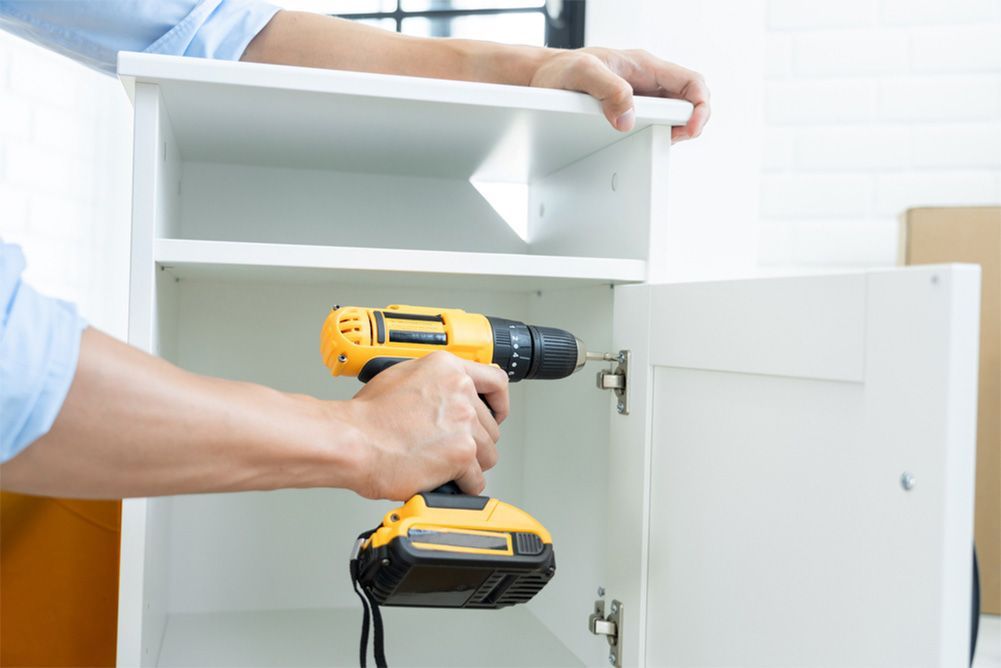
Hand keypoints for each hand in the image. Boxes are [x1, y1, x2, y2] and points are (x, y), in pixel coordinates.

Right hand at [342, 352, 508, 499]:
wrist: (351, 440)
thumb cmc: (365, 416)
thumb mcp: (400, 377)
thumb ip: (431, 382)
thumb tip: (441, 394)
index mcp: (448, 368)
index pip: (496, 381)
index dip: (499, 403)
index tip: (496, 413)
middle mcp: (461, 392)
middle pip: (491, 426)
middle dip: (474, 441)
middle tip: (449, 449)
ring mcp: (464, 422)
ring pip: (487, 454)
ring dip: (468, 465)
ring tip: (442, 466)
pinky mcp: (462, 453)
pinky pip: (476, 480)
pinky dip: (461, 486)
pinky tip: (442, 481)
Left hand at [530, 47, 709, 141]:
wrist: (543, 77)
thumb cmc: (561, 69)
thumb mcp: (582, 73)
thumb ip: (608, 91)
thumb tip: (628, 118)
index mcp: (644, 67)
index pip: (690, 82)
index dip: (699, 107)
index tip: (689, 128)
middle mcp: (646, 81)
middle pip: (686, 101)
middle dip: (688, 123)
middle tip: (672, 140)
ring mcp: (639, 97)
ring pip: (672, 115)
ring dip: (673, 132)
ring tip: (658, 142)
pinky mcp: (628, 111)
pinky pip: (653, 123)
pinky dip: (655, 136)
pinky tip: (643, 143)